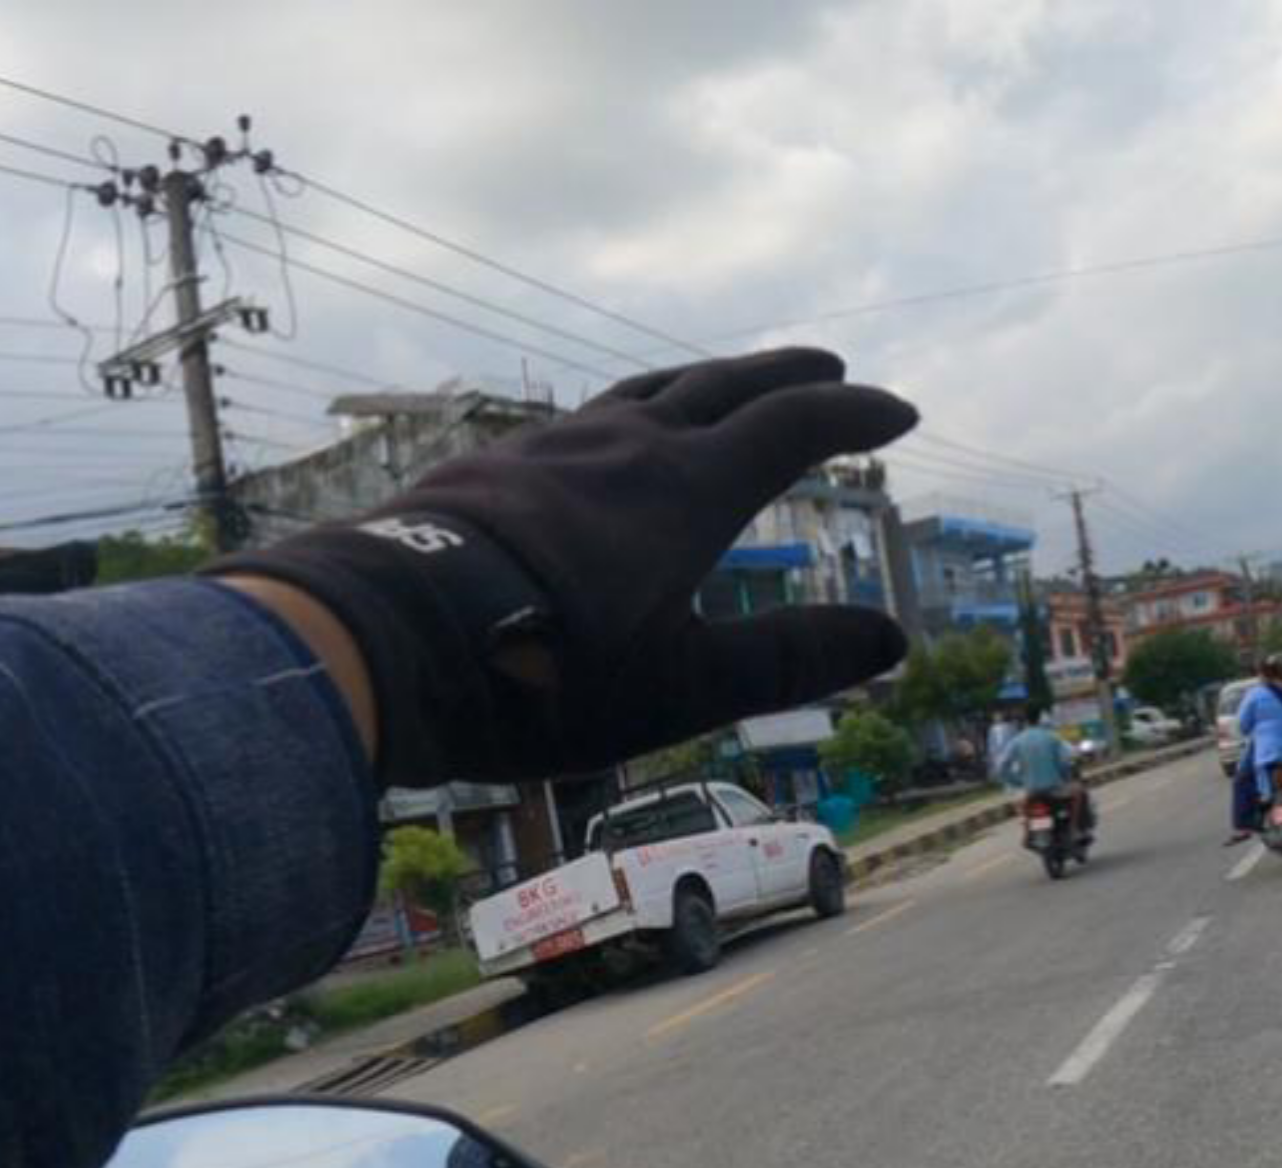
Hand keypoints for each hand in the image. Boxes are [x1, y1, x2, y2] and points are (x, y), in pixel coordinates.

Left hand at [212, 348, 916, 787]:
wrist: (382, 635)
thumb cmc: (546, 672)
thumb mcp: (684, 687)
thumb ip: (791, 662)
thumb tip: (894, 642)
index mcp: (688, 490)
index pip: (792, 427)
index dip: (853, 415)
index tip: (899, 414)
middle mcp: (627, 446)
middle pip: (723, 385)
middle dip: (787, 374)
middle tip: (830, 365)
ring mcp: (553, 448)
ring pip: (648, 390)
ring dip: (705, 382)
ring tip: (726, 387)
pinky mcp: (493, 466)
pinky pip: (584, 419)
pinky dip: (630, 414)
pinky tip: (609, 443)